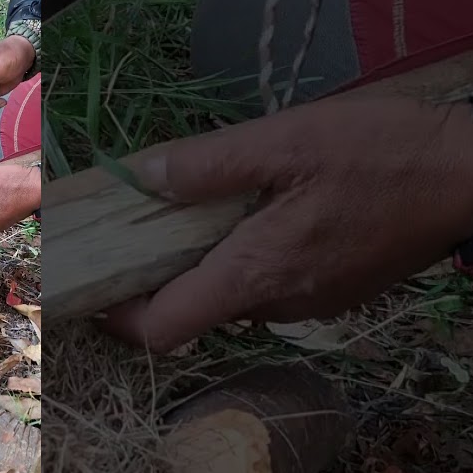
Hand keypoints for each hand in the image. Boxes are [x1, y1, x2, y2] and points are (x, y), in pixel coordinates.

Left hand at [101, 94, 472, 352]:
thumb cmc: (385, 154)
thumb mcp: (288, 141)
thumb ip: (209, 164)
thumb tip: (141, 177)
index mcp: (255, 276)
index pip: (162, 331)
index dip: (115, 317)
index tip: (87, 284)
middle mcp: (277, 304)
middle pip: (191, 309)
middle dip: (154, 275)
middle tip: (129, 223)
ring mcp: (311, 301)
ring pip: (230, 293)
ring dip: (201, 260)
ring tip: (186, 206)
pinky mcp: (335, 288)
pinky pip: (268, 282)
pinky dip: (242, 256)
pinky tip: (247, 210)